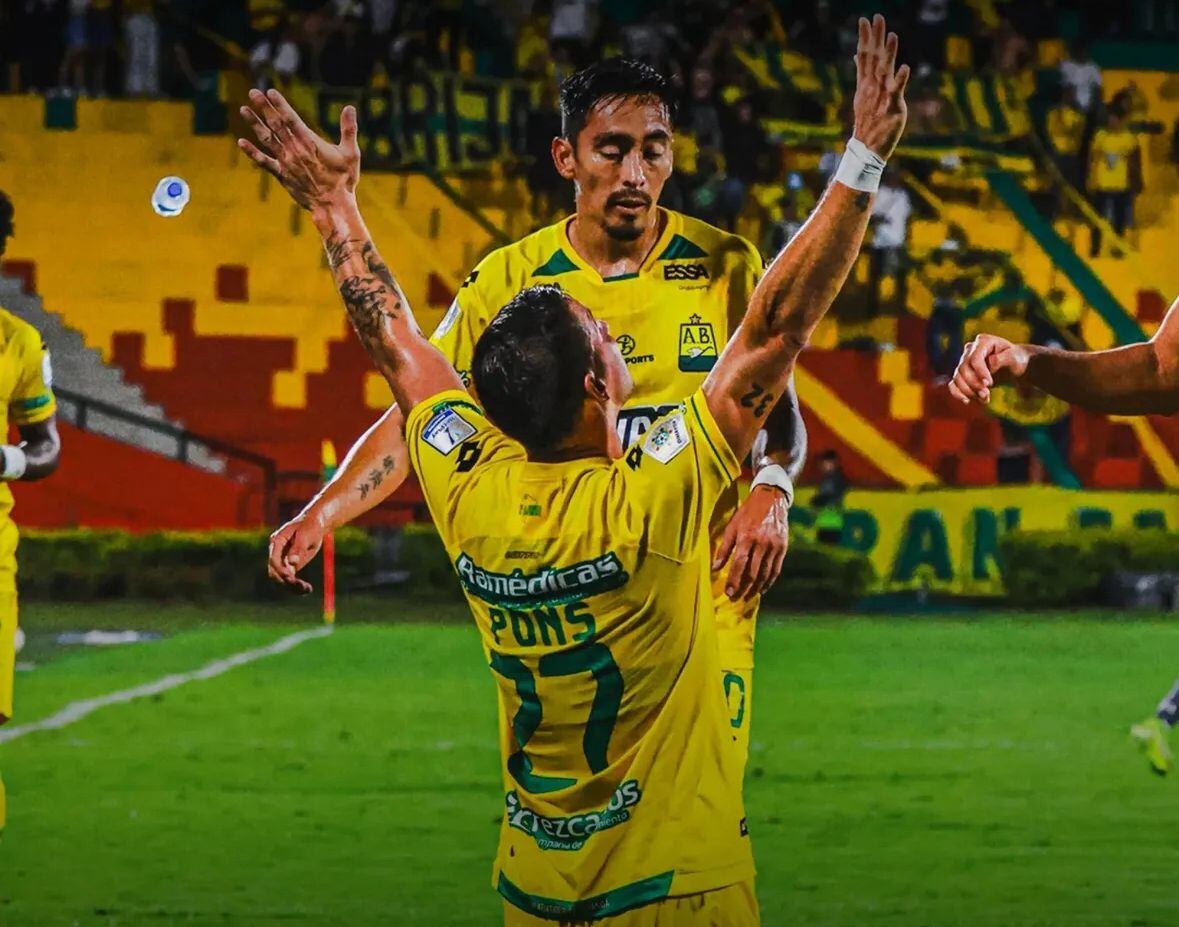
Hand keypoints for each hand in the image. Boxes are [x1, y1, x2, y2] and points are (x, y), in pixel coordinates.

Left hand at [237, 88, 359, 212]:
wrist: (333, 206)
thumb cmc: (344, 180)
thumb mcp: (351, 153)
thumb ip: (349, 129)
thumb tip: (350, 108)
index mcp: (310, 143)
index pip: (291, 119)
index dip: (280, 104)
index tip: (270, 92)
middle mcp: (295, 150)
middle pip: (276, 125)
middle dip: (264, 107)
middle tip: (253, 92)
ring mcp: (286, 163)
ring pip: (267, 139)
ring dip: (254, 123)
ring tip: (243, 109)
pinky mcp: (282, 175)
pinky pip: (264, 162)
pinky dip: (252, 152)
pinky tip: (241, 142)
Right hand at [267, 510, 327, 594]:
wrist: (315, 523)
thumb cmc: (310, 526)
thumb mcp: (306, 535)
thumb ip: (298, 548)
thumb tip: (292, 563)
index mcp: (277, 541)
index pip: (273, 560)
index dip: (280, 570)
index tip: (291, 578)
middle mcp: (276, 552)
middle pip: (275, 572)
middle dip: (286, 581)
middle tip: (302, 587)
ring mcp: (282, 559)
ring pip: (281, 578)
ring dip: (292, 587)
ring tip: (307, 589)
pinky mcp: (290, 566)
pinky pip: (289, 579)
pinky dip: (296, 586)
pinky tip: (307, 589)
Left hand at [712, 485, 789, 600]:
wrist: (771, 498)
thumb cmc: (747, 513)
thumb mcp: (732, 526)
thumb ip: (724, 548)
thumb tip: (715, 568)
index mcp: (747, 537)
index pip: (739, 564)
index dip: (734, 580)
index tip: (728, 592)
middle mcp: (762, 543)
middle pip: (752, 573)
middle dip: (743, 588)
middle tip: (735, 598)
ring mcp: (774, 546)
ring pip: (765, 574)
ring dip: (756, 588)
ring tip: (747, 596)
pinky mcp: (783, 547)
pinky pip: (776, 569)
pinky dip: (769, 581)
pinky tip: (762, 588)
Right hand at [851, 14, 909, 160]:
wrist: (867, 149)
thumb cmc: (868, 122)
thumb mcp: (862, 94)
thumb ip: (862, 73)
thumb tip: (856, 54)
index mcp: (866, 83)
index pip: (864, 56)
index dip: (865, 38)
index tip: (865, 19)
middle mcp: (872, 87)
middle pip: (873, 58)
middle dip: (875, 38)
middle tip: (877, 17)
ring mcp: (881, 96)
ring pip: (884, 70)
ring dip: (888, 53)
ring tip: (892, 36)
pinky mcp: (892, 107)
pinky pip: (896, 91)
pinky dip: (900, 79)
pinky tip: (905, 67)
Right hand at [949, 333, 1029, 403]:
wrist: (1013, 367)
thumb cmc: (1016, 359)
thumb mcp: (1015, 357)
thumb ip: (1003, 358)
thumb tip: (989, 363)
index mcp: (983, 341)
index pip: (975, 358)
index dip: (980, 372)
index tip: (989, 384)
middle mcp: (970, 350)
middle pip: (963, 369)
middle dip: (974, 384)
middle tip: (986, 394)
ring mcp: (964, 362)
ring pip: (957, 378)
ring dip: (968, 391)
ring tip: (984, 398)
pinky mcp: (962, 374)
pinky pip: (953, 384)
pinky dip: (958, 394)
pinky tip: (967, 401)